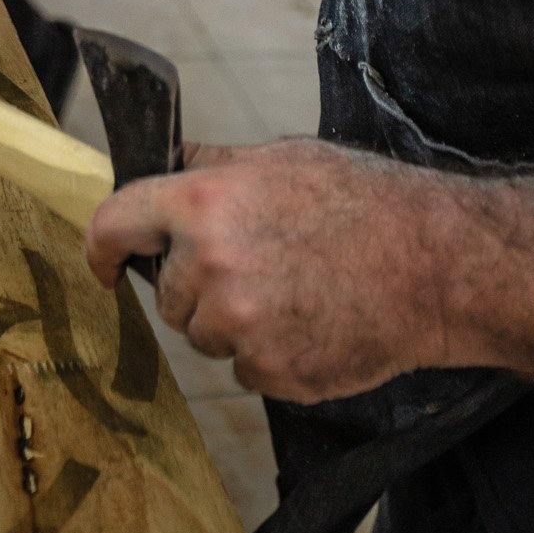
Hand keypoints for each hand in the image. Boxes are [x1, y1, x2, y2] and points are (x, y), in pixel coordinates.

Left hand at [86, 139, 455, 402]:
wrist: (433, 265)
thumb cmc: (360, 202)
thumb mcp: (278, 159)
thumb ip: (209, 166)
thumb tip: (160, 163)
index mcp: (203, 205)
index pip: (114, 225)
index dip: (100, 248)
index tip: (103, 264)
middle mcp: (211, 268)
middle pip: (167, 293)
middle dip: (198, 284)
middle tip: (259, 261)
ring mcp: (241, 327)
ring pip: (205, 334)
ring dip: (234, 321)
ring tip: (294, 289)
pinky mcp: (272, 373)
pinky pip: (246, 368)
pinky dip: (270, 353)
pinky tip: (312, 320)